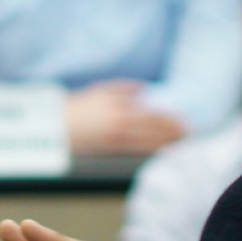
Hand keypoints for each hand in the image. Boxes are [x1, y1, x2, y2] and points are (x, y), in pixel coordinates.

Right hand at [65, 81, 185, 154]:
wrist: (54, 125)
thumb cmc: (76, 107)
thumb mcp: (99, 90)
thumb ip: (123, 88)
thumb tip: (145, 89)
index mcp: (118, 103)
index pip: (152, 113)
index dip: (171, 119)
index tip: (183, 121)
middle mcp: (120, 120)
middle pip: (155, 128)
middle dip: (174, 133)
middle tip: (187, 134)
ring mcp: (116, 136)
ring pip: (149, 142)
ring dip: (167, 143)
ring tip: (179, 144)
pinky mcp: (110, 147)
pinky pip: (137, 150)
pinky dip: (152, 151)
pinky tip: (160, 152)